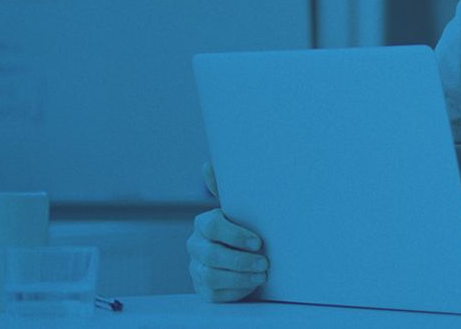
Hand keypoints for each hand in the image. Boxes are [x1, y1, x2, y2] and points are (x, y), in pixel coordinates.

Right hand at [187, 162, 267, 301]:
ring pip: (211, 276)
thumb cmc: (244, 227)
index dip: (235, 235)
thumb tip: (208, 165)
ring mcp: (196, 268)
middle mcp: (196, 245)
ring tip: (262, 275)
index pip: (212, 226)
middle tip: (265, 263)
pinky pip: (215, 294)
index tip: (258, 242)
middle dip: (241, 260)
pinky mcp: (203, 289)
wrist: (245, 254)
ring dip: (240, 277)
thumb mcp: (240, 209)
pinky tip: (252, 285)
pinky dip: (236, 291)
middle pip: (212, 255)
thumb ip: (226, 189)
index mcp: (204, 223)